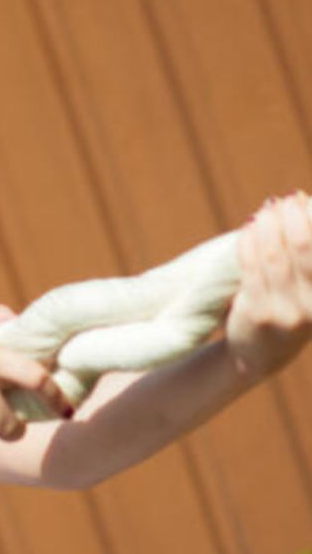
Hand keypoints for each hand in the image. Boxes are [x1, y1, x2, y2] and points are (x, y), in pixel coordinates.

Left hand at [225, 193, 311, 378]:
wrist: (258, 356)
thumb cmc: (288, 309)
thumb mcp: (307, 288)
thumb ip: (306, 255)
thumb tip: (305, 202)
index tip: (303, 198)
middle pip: (303, 248)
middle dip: (292, 217)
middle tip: (283, 200)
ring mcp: (286, 312)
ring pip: (273, 255)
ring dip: (267, 226)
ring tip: (264, 210)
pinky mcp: (257, 314)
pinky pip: (250, 268)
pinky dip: (249, 243)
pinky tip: (248, 228)